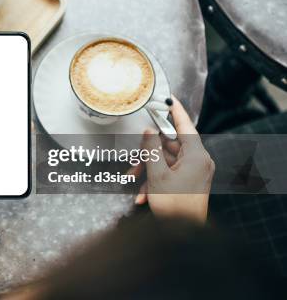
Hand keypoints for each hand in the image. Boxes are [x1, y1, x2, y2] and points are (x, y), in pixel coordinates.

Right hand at [133, 97, 214, 222]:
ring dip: (149, 169)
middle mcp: (199, 162)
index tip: (168, 98)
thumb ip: (151, 150)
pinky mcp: (189, 182)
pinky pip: (169, 173)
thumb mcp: (157, 175)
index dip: (175, 111)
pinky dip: (155, 180)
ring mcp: (195, 173)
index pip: (185, 126)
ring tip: (135, 181)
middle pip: (171, 145)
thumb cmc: (175, 206)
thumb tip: (149, 132)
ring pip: (167, 160)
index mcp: (197, 156)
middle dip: (150, 153)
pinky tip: (143, 195)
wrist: (184, 236)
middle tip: (135, 158)